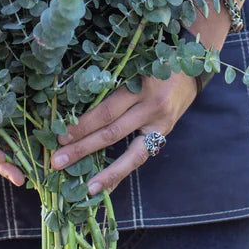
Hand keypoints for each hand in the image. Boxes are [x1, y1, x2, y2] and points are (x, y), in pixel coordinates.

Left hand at [49, 71, 197, 195]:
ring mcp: (160, 124)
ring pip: (130, 153)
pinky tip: (106, 186)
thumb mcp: (133, 65)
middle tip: (57, 161)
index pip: (106, 111)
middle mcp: (151, 107)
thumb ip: (111, 83)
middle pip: (112, 133)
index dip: (83, 125)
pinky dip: (122, 173)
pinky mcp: (165, 134)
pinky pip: (141, 157)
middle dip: (83, 148)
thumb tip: (75, 105)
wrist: (192, 67)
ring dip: (104, 172)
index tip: (60, 135)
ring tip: (84, 188)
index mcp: (140, 85)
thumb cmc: (154, 61)